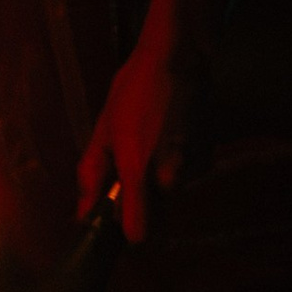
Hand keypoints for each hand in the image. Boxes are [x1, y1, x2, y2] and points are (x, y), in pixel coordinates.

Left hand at [77, 32, 205, 244]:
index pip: (139, 234)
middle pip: (157, 215)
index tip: (121, 217)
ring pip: (173, 193)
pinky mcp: (209, 158)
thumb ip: (91, 174)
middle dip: (146, 201)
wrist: (176, 58)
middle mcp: (168, 177)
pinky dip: (181, 165)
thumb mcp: (104, 128)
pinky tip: (174, 136)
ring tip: (155, 143)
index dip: (128, 229)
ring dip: (163, 180)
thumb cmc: (133, 90)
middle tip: (137, 168)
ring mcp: (193, 169)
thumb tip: (82, 213)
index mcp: (137, 171)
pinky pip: (189, 176)